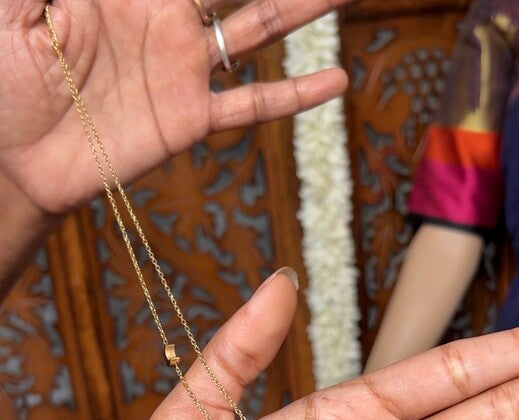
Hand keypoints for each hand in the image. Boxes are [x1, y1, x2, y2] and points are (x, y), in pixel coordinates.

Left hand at [0, 0, 350, 215]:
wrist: (16, 157)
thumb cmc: (3, 74)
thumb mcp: (17, 5)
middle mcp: (165, 14)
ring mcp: (183, 66)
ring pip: (258, 25)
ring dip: (300, 6)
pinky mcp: (190, 118)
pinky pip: (252, 105)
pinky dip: (295, 96)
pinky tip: (336, 81)